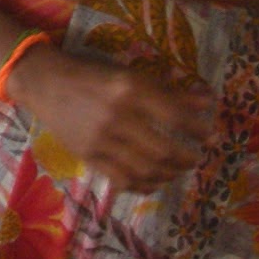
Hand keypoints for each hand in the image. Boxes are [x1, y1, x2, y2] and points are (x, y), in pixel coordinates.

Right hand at [7, 47, 215, 192]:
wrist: (45, 82)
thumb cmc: (92, 73)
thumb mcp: (130, 74)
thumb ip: (168, 91)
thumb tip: (206, 101)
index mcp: (130, 89)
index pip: (175, 116)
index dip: (199, 129)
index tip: (213, 136)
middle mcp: (118, 116)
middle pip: (164, 150)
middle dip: (187, 158)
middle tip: (197, 156)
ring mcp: (102, 141)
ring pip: (146, 170)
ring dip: (170, 174)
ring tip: (179, 169)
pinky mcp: (89, 158)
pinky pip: (123, 180)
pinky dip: (145, 185)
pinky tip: (155, 181)